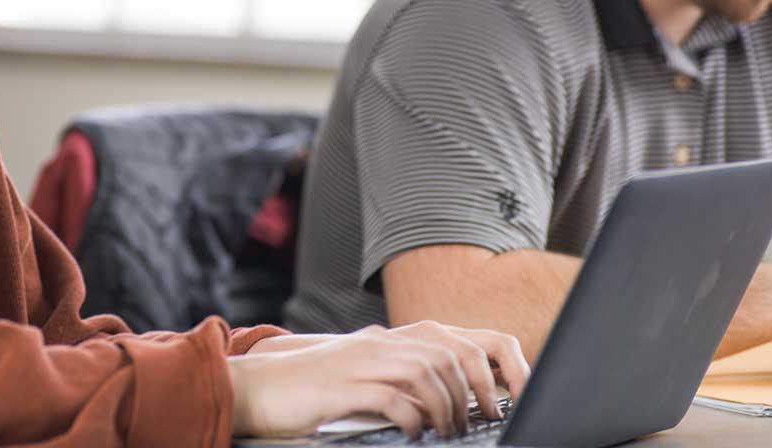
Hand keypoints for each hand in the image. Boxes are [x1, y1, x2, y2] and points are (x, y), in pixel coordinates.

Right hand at [228, 322, 528, 437]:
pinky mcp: (344, 386)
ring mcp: (362, 360)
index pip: (461, 338)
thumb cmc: (313, 389)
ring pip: (427, 371)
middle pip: (451, 352)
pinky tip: (415, 434)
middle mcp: (381, 342)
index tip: (512, 396)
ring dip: (448, 407)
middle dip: (478, 389)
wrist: (259, 387)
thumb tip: (451, 399)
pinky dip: (413, 418)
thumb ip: (403, 379)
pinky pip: (393, 397)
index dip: (496, 363)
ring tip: (449, 432)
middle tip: (483, 421)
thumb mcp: (365, 375)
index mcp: (391, 338)